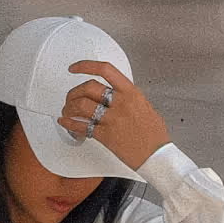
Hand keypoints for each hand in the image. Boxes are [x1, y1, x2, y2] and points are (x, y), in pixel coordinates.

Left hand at [57, 60, 171, 171]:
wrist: (157, 156)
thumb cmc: (154, 136)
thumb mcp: (145, 108)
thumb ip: (129, 100)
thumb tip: (118, 97)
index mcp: (131, 93)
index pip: (106, 70)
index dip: (86, 66)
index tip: (75, 68)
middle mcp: (121, 103)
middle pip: (89, 86)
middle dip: (74, 91)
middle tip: (71, 97)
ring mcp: (113, 119)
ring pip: (82, 105)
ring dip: (70, 107)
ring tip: (68, 111)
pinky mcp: (106, 135)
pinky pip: (82, 126)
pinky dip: (69, 123)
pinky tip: (65, 122)